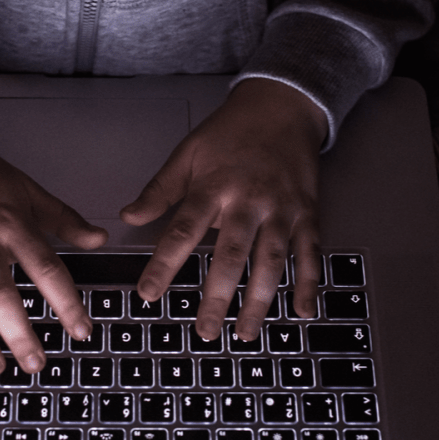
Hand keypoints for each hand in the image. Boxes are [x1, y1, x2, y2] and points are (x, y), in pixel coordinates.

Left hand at [120, 78, 325, 340]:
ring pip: (271, 262)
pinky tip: (301, 311)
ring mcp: (282, 210)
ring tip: (244, 333)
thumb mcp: (188, 153)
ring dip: (259, 301)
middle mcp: (249, 201)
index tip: (149, 294)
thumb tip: (128, 216)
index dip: (164, 266)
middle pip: (231, 256)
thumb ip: (159, 190)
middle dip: (217, 298)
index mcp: (213, 187)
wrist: (282, 106)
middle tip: (204, 332)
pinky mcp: (306, 213)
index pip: (183, 232)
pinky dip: (308, 283)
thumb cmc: (231, 131)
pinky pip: (309, 254)